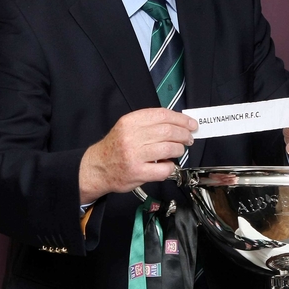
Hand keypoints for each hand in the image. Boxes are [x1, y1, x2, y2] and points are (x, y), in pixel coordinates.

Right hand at [79, 108, 197, 201]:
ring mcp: (134, 155)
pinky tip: (168, 164)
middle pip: (168, 131)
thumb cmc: (116, 147)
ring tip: (179, 150)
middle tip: (189, 138)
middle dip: (184, 134)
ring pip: (169, 148)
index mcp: (130, 122)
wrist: (97, 168)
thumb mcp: (127, 127)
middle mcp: (131, 137)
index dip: (181, 119)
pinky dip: (171, 166)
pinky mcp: (138, 172)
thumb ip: (149, 123)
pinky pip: (164, 169)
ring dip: (179, 149)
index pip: (162, 115)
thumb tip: (178, 123)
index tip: (191, 123)